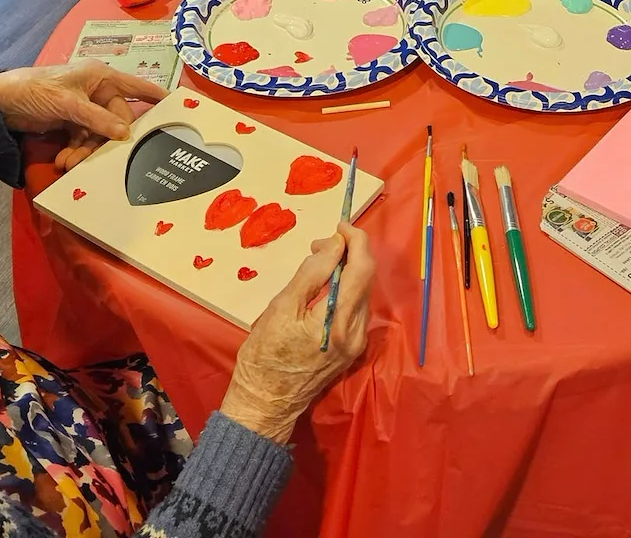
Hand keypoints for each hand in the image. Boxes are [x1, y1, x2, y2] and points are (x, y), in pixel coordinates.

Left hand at [0, 60, 164, 170]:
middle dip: (105, 139)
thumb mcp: (67, 103)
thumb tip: (125, 133)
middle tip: (95, 158)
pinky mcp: (71, 122)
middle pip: (116, 119)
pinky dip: (76, 151)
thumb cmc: (36, 90)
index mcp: (101, 76)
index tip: (177, 106)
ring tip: (70, 163)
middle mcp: (97, 91)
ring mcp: (84, 108)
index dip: (155, 96)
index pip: (135, 86)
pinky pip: (84, 139)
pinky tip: (65, 161)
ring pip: (99, 134)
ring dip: (87, 150)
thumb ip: (96, 118)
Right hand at [220, 223, 373, 443]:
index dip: (355, 240)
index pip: (362, 268)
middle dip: (348, 253)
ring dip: (345, 271)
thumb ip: (312, 274)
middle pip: (366, 279)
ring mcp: (356, 343)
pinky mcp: (350, 349)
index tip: (339, 226)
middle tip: (319, 245)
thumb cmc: (265, 357)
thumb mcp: (282, 307)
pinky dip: (343, 290)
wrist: (265, 404)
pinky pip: (354, 308)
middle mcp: (356, 333)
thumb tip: (334, 245)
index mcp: (340, 322)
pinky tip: (323, 287)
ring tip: (318, 263)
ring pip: (361, 293)